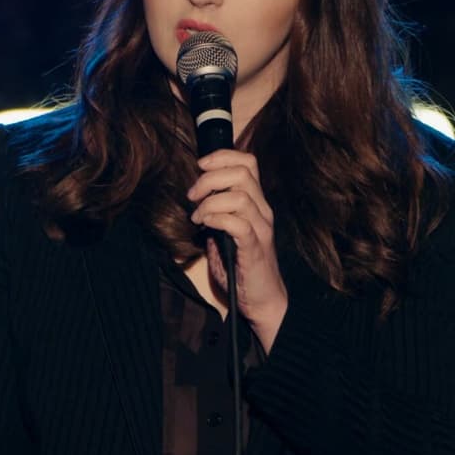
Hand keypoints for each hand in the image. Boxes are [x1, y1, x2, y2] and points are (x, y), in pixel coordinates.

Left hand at [188, 149, 288, 351]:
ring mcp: (261, 229)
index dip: (222, 156)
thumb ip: (216, 210)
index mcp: (257, 202)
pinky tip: (206, 226)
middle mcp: (262, 211)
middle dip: (210, 178)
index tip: (200, 165)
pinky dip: (217, 219)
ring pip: (239, 197)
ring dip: (209, 203)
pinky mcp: (254, 248)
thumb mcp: (226, 231)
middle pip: (242, 173)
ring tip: (197, 217)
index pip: (248, 162)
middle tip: (192, 196)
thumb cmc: (240, 264)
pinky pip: (238, 224)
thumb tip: (195, 194)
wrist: (262, 298)